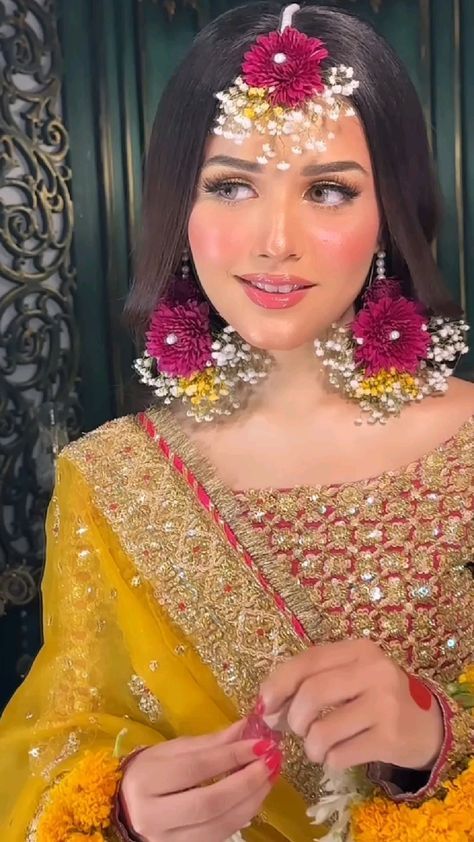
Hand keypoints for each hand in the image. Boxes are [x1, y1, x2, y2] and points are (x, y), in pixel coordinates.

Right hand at [119, 721, 281, 841]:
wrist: (128, 807)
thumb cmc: (151, 772)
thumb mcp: (173, 750)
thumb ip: (210, 742)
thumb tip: (247, 728)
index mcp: (147, 781)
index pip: (196, 768)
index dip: (231, 756)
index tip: (259, 743)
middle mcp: (154, 816)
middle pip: (209, 803)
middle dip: (246, 782)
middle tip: (270, 762)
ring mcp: (168, 840)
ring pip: (219, 825)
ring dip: (251, 800)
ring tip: (268, 778)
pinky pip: (220, 836)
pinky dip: (243, 816)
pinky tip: (255, 797)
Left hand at [259, 639, 443, 772]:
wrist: (428, 726)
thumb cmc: (377, 697)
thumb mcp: (351, 676)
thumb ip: (313, 680)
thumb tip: (267, 706)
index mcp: (359, 649)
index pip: (308, 660)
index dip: (279, 684)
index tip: (265, 705)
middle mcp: (374, 671)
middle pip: (312, 693)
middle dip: (293, 718)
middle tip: (294, 730)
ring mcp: (385, 704)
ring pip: (323, 730)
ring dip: (311, 746)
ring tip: (317, 748)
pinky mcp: (390, 738)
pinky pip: (340, 755)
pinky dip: (329, 761)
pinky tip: (337, 756)